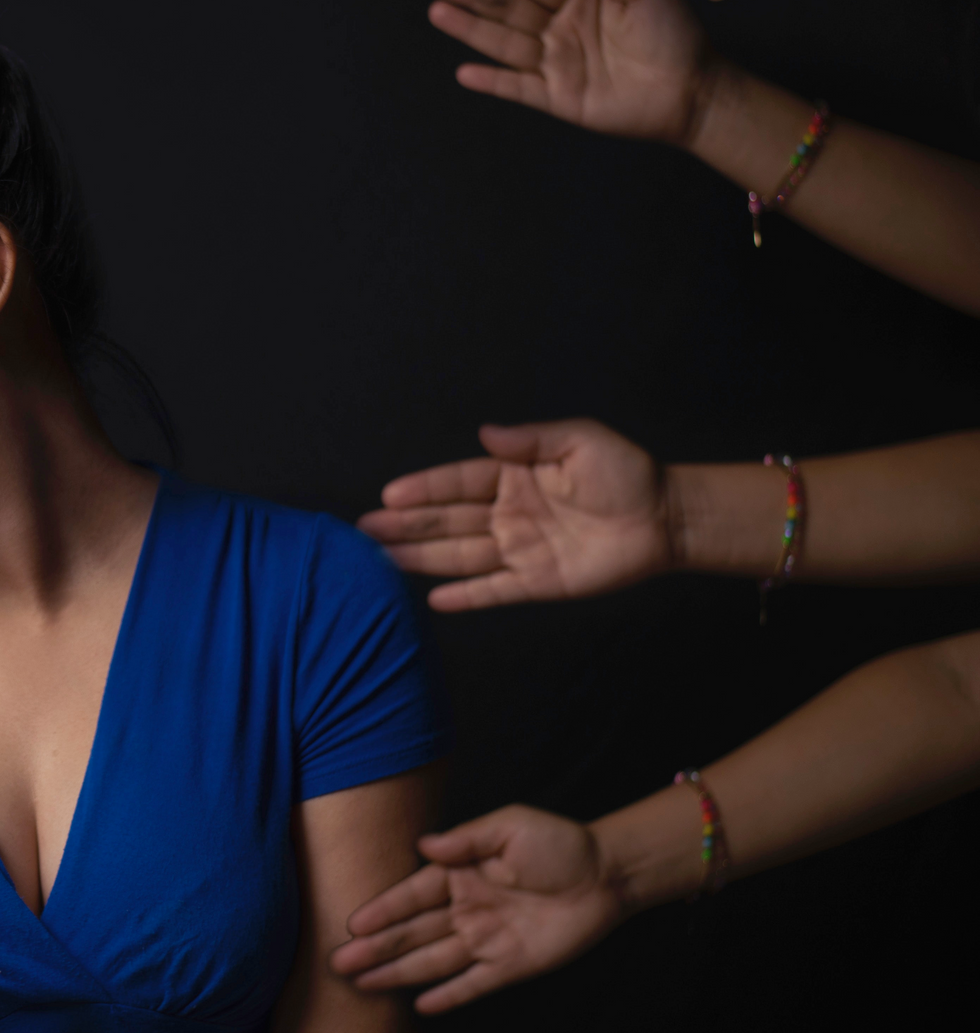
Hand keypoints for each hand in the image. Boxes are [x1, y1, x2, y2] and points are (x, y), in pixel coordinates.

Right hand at [329, 805, 624, 1014]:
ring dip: (398, 972)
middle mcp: (465, 909)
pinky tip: (420, 1007)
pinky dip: (449, 995)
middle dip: (376, 948)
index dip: (383, 910)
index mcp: (459, 874)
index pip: (412, 895)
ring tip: (362, 983)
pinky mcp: (510, 965)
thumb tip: (424, 845)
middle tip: (340, 961)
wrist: (607, 874)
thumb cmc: (558, 843)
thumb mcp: (510, 827)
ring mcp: (485, 939)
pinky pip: (473, 984)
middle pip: (412, 933)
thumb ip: (467, 839)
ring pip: (433, 960)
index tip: (353, 923)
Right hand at [357, 420, 673, 611]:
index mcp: (512, 476)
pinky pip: (494, 590)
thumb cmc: (625, 473)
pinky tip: (434, 599)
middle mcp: (507, 514)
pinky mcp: (538, 582)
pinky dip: (466, 596)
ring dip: (421, 558)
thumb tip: (485, 433)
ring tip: (381, 559)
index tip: (390, 495)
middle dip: (406, 525)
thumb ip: (530, 439)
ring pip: (460, 555)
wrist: (667, 517)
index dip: (425, 488)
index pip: (458, 481)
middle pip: (447, 521)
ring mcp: (519, 550)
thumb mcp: (579, 441)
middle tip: (364, 530)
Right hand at [426, 0, 715, 145]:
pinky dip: (492, 81)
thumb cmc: (672, 35)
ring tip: (438, 12)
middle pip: (507, 8)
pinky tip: (464, 72)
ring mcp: (554, 63)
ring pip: (504, 42)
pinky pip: (517, 87)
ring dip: (470, 28)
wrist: (689, 88)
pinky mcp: (556, 97)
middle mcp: (559, 28)